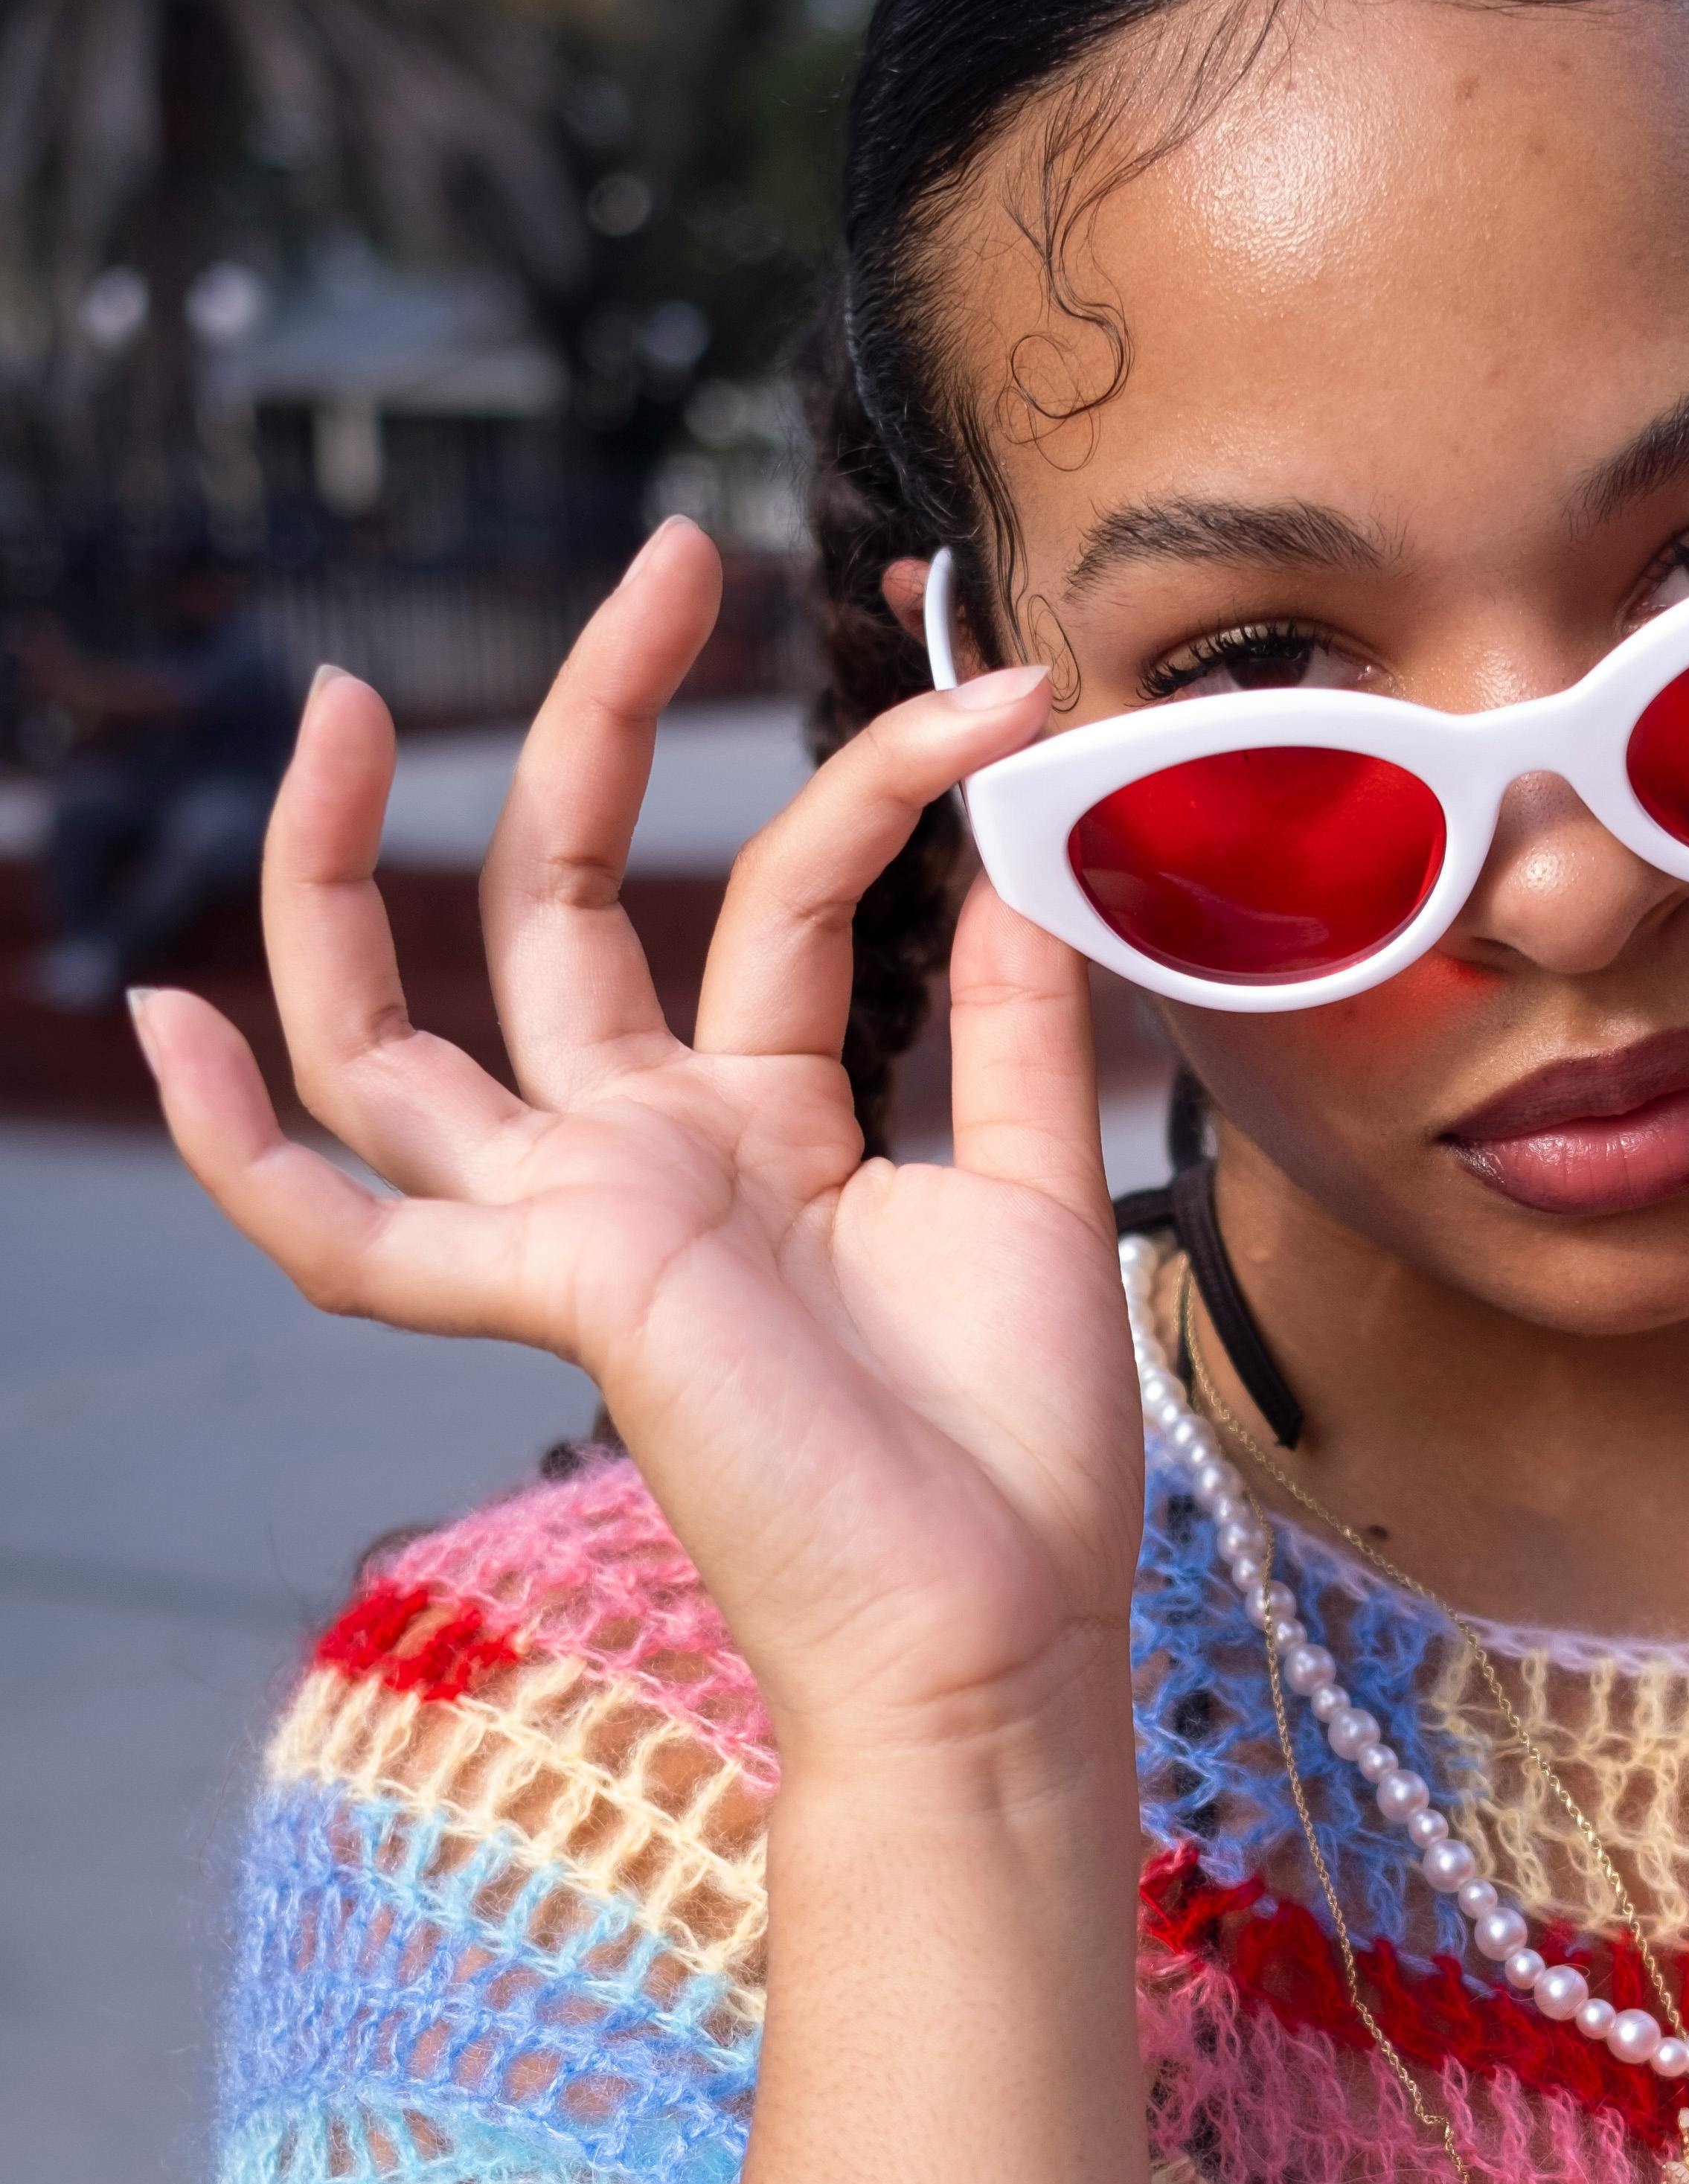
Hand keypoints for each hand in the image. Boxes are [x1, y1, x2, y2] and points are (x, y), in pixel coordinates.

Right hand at [132, 522, 1141, 1786]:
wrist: (1004, 1629)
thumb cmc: (1014, 1451)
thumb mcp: (1031, 1191)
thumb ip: (1007, 1025)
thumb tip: (1023, 857)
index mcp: (756, 1133)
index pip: (774, 898)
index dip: (871, 781)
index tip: (984, 683)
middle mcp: (643, 1162)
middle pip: (554, 907)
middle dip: (593, 724)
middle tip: (659, 554)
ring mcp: (575, 1226)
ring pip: (389, 1038)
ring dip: (338, 875)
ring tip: (334, 708)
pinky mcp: (549, 1292)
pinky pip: (341, 1234)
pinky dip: (240, 1151)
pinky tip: (163, 1027)